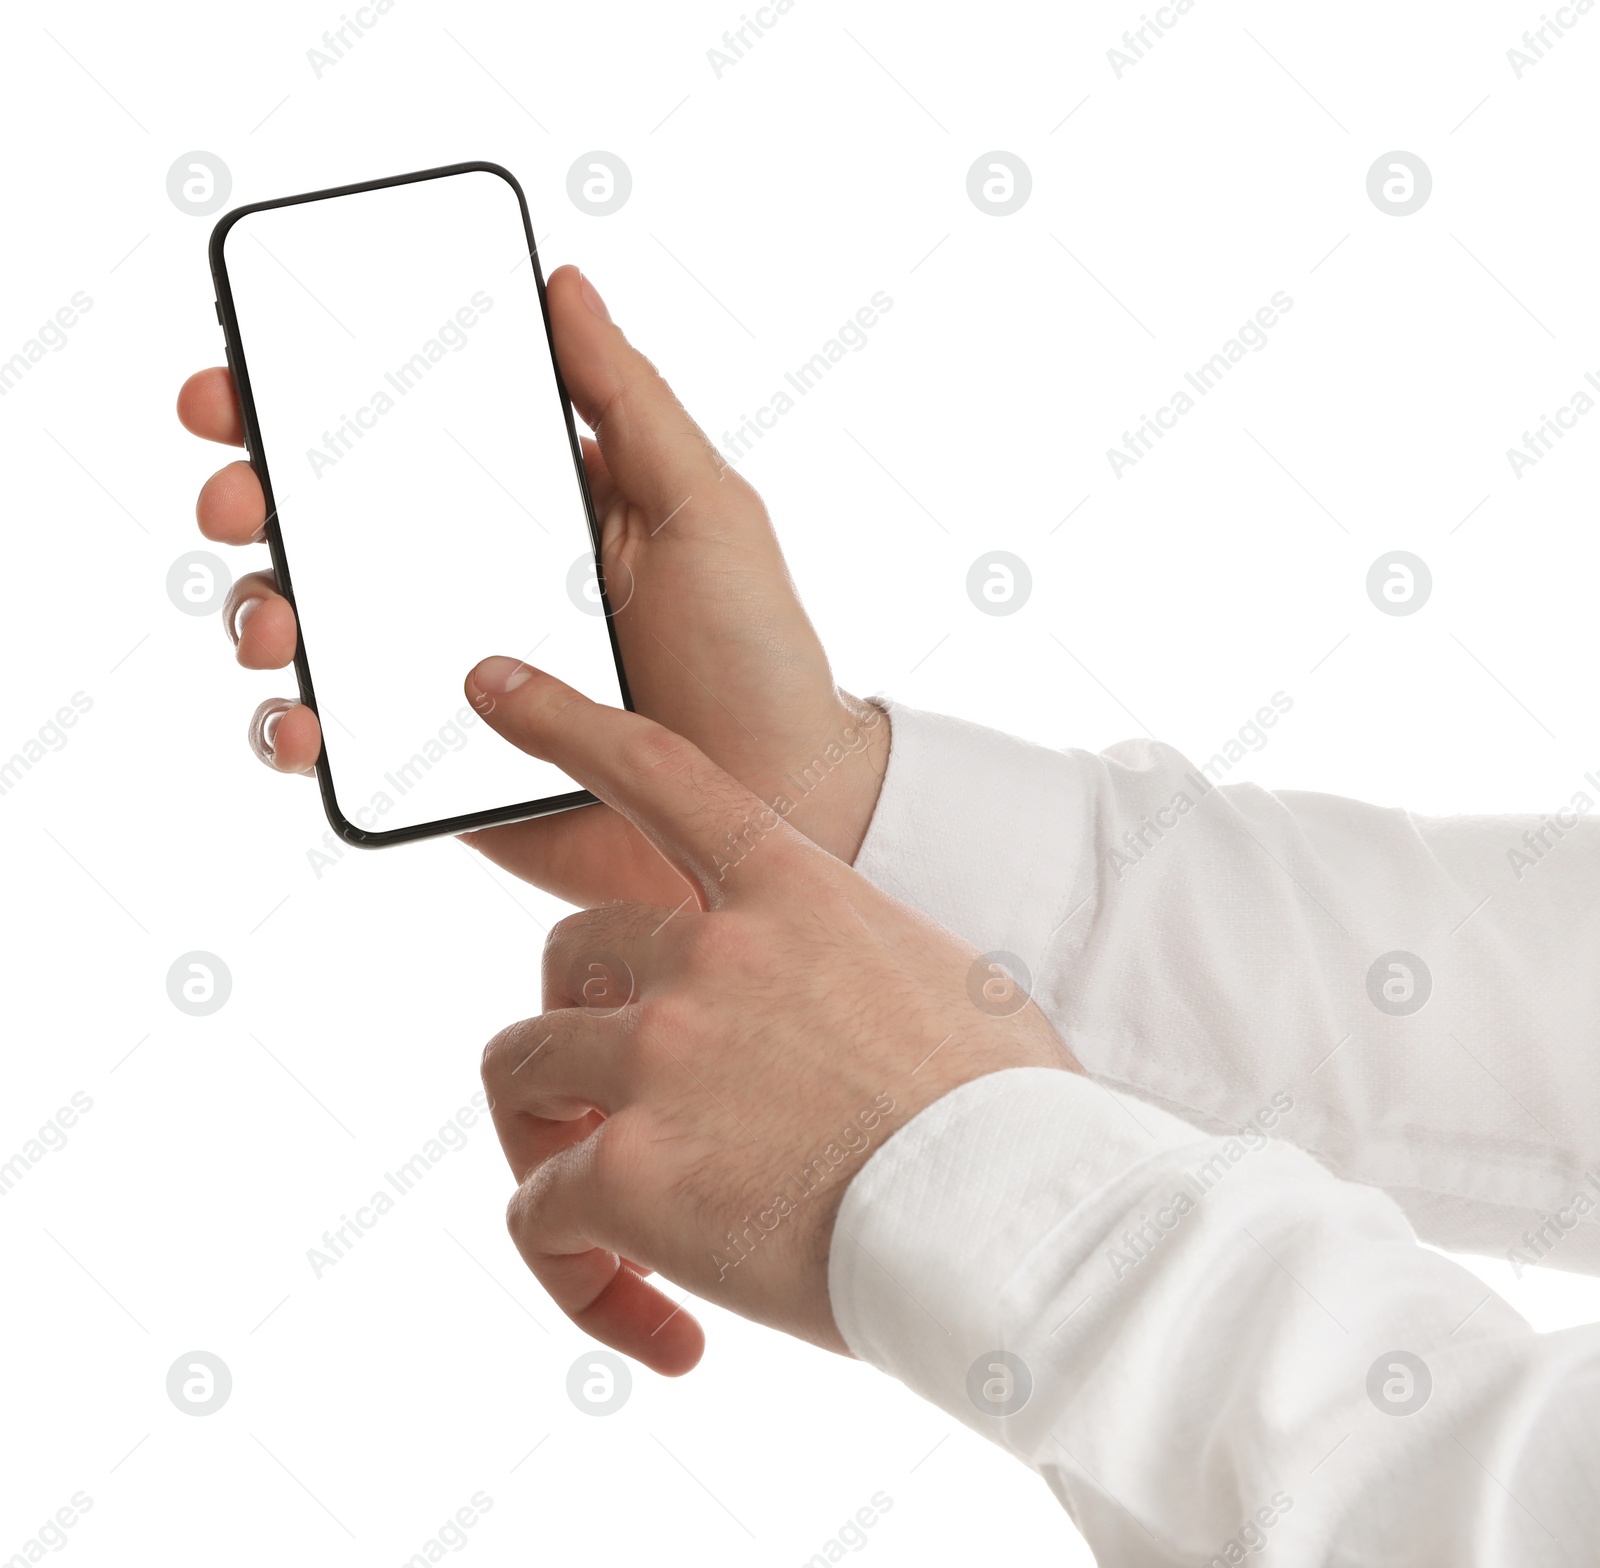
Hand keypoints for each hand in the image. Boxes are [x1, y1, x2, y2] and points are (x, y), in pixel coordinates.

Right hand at [176, 266, 887, 905]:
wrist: (777, 804)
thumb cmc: (757, 656)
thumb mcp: (704, 508)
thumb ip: (628, 401)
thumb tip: (564, 282)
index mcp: (530, 512)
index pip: (398, 441)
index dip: (305, 406)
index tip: (239, 385)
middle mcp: (473, 586)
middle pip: (325, 529)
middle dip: (251, 499)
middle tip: (237, 498)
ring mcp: (445, 679)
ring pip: (309, 631)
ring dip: (258, 613)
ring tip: (276, 623)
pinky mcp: (438, 768)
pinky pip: (341, 745)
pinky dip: (293, 733)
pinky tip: (305, 728)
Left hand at [467, 656, 1075, 1373]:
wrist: (1025, 1225)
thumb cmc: (1008, 1122)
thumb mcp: (930, 988)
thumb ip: (836, 973)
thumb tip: (811, 1027)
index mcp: (793, 894)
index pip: (657, 773)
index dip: (562, 720)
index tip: (487, 683)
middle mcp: (710, 953)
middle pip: (564, 961)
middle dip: (576, 1036)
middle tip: (614, 1122)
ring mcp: (662, 1053)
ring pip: (523, 1071)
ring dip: (552, 1147)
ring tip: (618, 1234)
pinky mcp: (630, 1168)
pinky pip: (541, 1214)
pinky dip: (577, 1276)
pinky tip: (664, 1330)